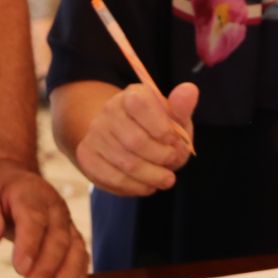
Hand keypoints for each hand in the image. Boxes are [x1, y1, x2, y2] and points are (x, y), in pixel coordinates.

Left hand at [0, 162, 88, 277]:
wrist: (10, 178)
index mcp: (29, 191)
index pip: (33, 218)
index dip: (29, 244)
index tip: (21, 269)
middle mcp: (53, 205)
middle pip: (56, 236)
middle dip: (47, 266)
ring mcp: (65, 219)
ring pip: (73, 245)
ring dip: (69, 271)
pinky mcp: (70, 233)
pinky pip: (79, 252)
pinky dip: (79, 270)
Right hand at [72, 82, 197, 196]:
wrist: (125, 137)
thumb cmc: (157, 128)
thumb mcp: (174, 117)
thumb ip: (182, 107)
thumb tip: (190, 90)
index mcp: (132, 95)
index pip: (142, 106)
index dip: (163, 129)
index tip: (175, 141)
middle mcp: (109, 111)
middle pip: (135, 141)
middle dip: (161, 157)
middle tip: (173, 162)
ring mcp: (95, 134)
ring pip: (125, 164)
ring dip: (152, 177)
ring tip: (165, 179)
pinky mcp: (87, 157)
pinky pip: (112, 179)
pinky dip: (136, 187)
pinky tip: (147, 184)